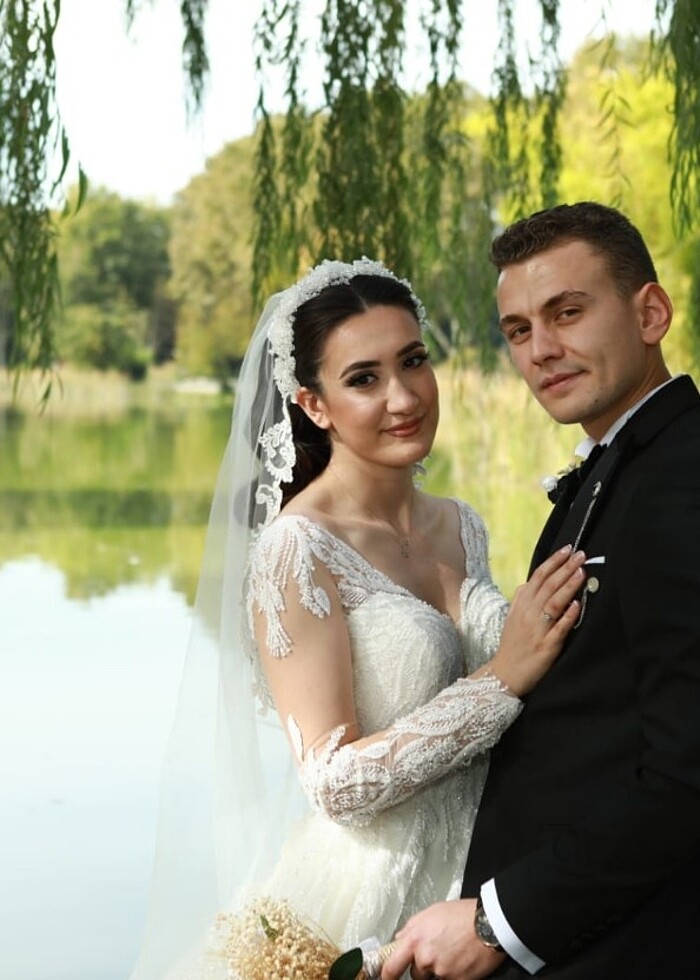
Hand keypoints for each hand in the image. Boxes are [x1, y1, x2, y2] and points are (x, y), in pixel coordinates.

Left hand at [381, 900, 504, 979]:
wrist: (488, 924)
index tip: (386, 978)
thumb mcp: (431, 912)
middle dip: (422, 968)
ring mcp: (441, 971)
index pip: (392, 966)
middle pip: (416, 973)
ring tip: (453, 952)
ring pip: (434, 977)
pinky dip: (454, 973)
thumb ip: (412, 927)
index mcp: (415, 939)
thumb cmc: (462, 914)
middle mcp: (425, 957)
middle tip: (437, 953)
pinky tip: (462, 959)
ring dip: (440, 970)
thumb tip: (400, 939)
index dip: (387, 975)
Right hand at [489, 545, 585, 696]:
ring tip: (581, 572)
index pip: (538, 577)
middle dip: (565, 568)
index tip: (567, 549)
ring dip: (568, 586)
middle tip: (580, 555)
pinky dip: (568, 616)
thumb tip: (531, 582)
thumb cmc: (512, 645)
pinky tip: (577, 605)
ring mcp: (537, 630)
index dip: (553, 562)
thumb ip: (522, 599)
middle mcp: (528, 614)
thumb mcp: (512, 617)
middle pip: (548, 585)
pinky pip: (558, 629)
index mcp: (521, 605)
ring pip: (554, 602)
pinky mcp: (546, 646)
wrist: (504, 674)